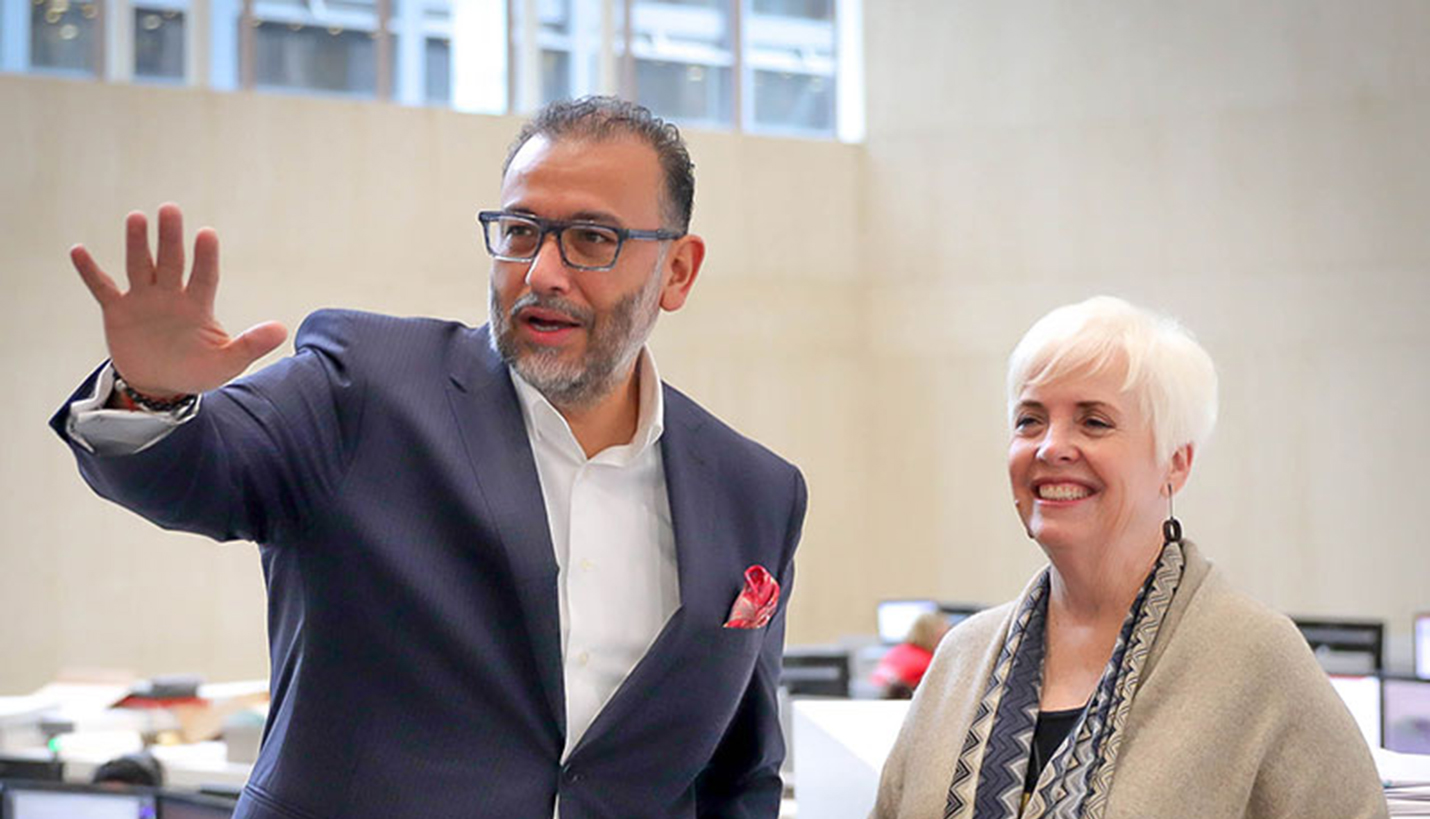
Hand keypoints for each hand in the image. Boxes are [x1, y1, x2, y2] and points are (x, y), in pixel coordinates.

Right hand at [70, 203, 287, 397]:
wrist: (161, 385)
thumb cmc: (196, 370)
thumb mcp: (227, 363)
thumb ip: (251, 345)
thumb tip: (282, 329)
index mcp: (198, 305)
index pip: (204, 276)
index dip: (205, 257)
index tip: (206, 234)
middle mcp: (170, 296)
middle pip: (171, 262)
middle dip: (170, 238)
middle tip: (170, 209)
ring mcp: (143, 301)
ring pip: (140, 266)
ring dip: (137, 244)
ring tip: (137, 218)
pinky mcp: (117, 312)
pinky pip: (102, 287)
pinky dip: (90, 271)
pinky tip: (78, 250)